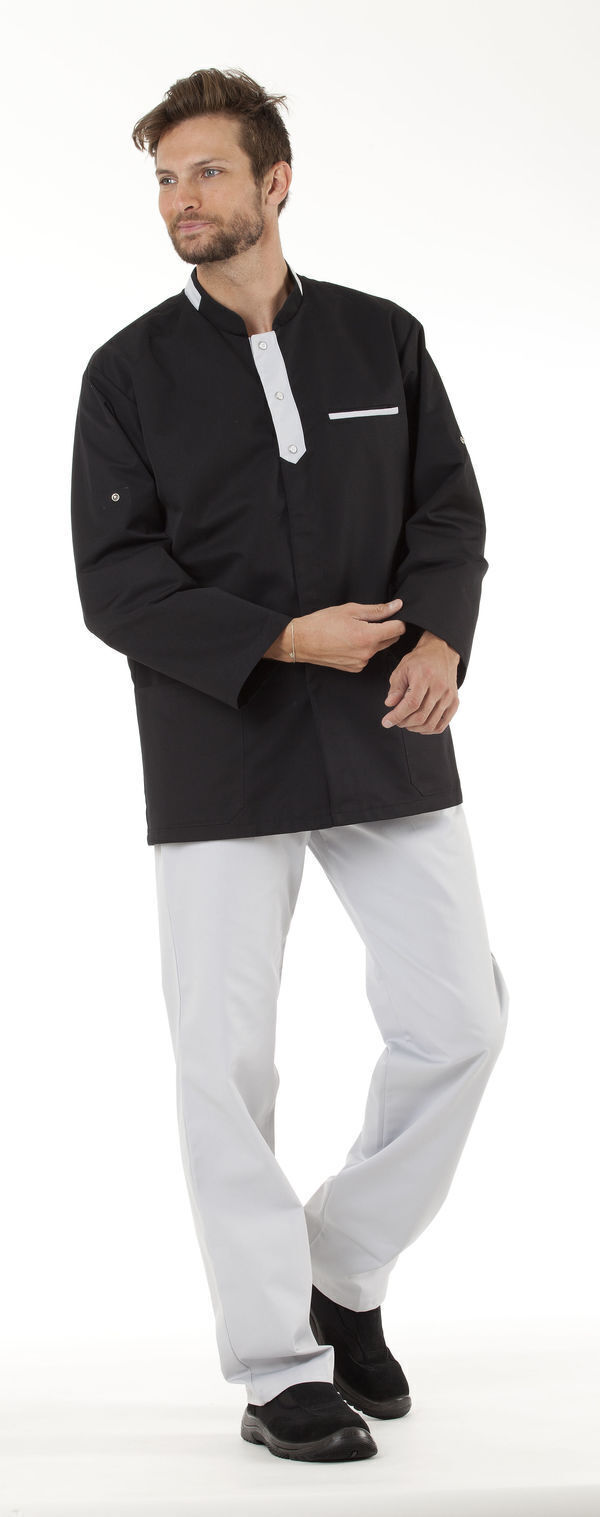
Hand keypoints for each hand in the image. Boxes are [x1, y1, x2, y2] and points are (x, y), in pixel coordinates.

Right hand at [266, 599, 406, 669]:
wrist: (301, 641)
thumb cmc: (322, 623)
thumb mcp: (351, 610)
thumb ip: (377, 610)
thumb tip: (397, 606)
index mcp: (368, 637)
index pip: (398, 629)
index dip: (397, 619)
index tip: (390, 615)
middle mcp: (367, 653)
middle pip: (391, 639)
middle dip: (386, 629)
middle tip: (370, 621)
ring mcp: (361, 663)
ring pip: (378, 648)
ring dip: (374, 639)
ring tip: (354, 631)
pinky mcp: (355, 668)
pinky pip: (367, 656)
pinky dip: (364, 649)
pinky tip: (349, 642)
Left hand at [381, 631, 459, 732]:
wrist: (441, 653)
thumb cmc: (419, 661)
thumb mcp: (402, 669)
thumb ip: (395, 688)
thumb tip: (390, 705)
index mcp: (425, 677)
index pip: (411, 703)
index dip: (397, 716)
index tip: (386, 722)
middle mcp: (440, 687)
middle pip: (421, 716)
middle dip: (404, 723)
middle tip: (395, 721)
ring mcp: (449, 696)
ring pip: (430, 723)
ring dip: (414, 728)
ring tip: (406, 722)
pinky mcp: (454, 702)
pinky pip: (441, 725)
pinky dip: (428, 730)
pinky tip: (419, 725)